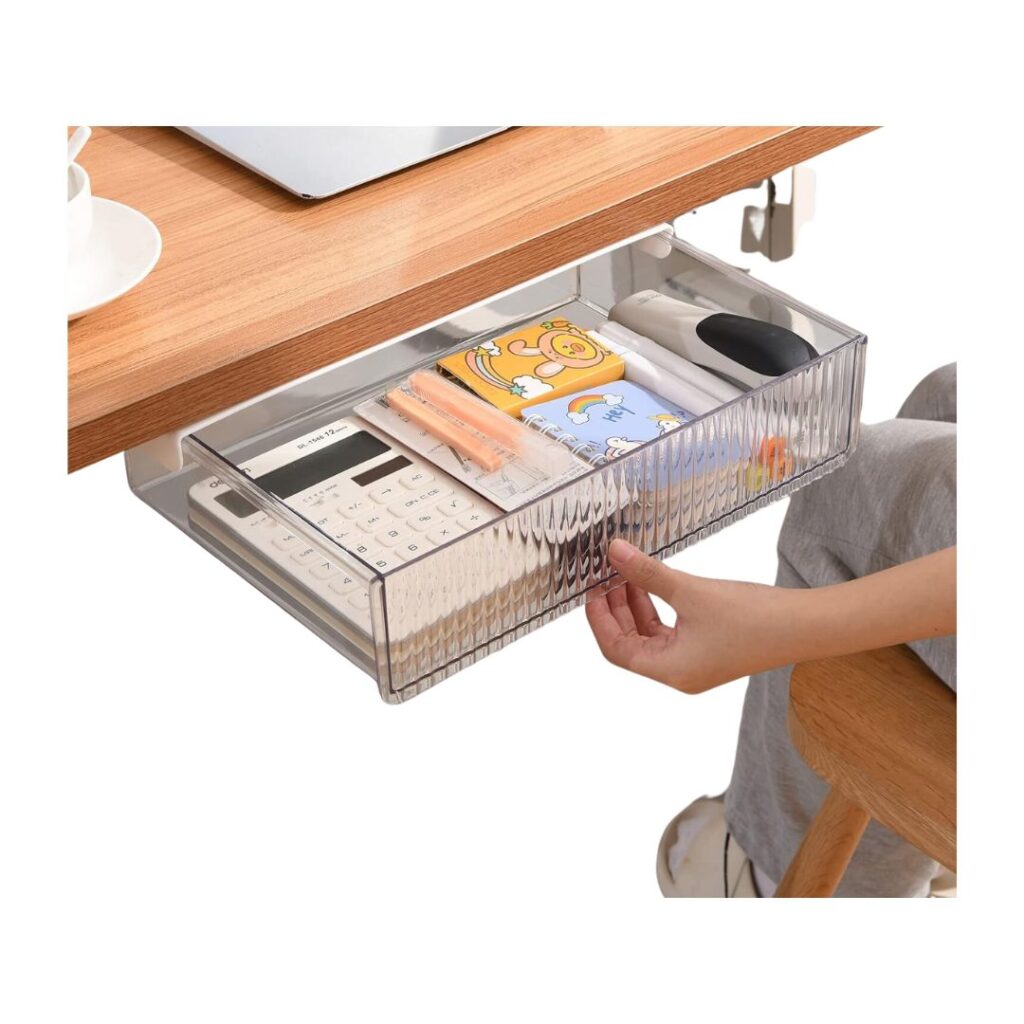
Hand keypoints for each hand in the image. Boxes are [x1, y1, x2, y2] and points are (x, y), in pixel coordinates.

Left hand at [585, 539, 955, 693]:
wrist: (807, 625)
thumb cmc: (755, 617)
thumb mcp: (691, 590)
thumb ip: (647, 573)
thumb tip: (614, 552)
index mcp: (670, 671)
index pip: (616, 650)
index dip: (598, 619)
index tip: (591, 589)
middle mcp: (679, 673)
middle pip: (630, 644)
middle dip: (615, 609)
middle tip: (606, 575)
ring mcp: (694, 664)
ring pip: (649, 636)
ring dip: (635, 607)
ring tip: (627, 574)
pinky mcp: (708, 650)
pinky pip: (669, 632)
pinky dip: (656, 609)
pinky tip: (653, 584)